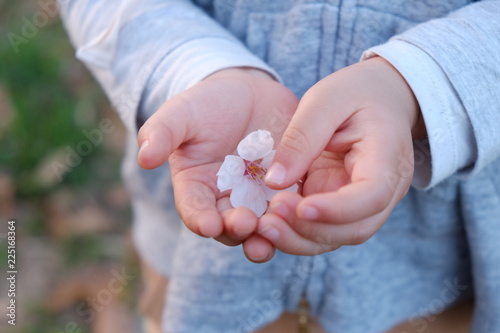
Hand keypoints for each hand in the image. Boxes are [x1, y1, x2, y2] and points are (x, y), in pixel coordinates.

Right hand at [137, 67, 297, 261]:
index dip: (200, 219)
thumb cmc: (208, 104)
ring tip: (274, 230)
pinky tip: (303, 212)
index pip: (194, 211)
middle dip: (237, 229)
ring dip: (267, 232)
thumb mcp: (182, 113)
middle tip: (246, 224)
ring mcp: (258, 198)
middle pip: (229, 226)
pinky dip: (296, 214)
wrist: (248, 94)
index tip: (207, 224)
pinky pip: (292, 208)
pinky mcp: (286, 190)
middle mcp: (226, 201)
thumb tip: (144, 156)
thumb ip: (162, 132)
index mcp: (197, 188)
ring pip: (261, 225)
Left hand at [252, 57, 424, 258]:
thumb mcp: (326, 101)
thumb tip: (276, 182)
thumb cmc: (355, 94)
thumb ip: (302, 138)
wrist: (378, 100)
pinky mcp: (340, 207)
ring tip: (263, 226)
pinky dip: (295, 232)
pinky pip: (321, 230)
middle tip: (268, 219)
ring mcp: (363, 204)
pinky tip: (268, 223)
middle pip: (354, 229)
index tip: (301, 207)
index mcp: (387, 158)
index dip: (338, 209)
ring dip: (299, 239)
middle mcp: (383, 191)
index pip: (372, 195)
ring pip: (336, 237)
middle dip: (310, 231)